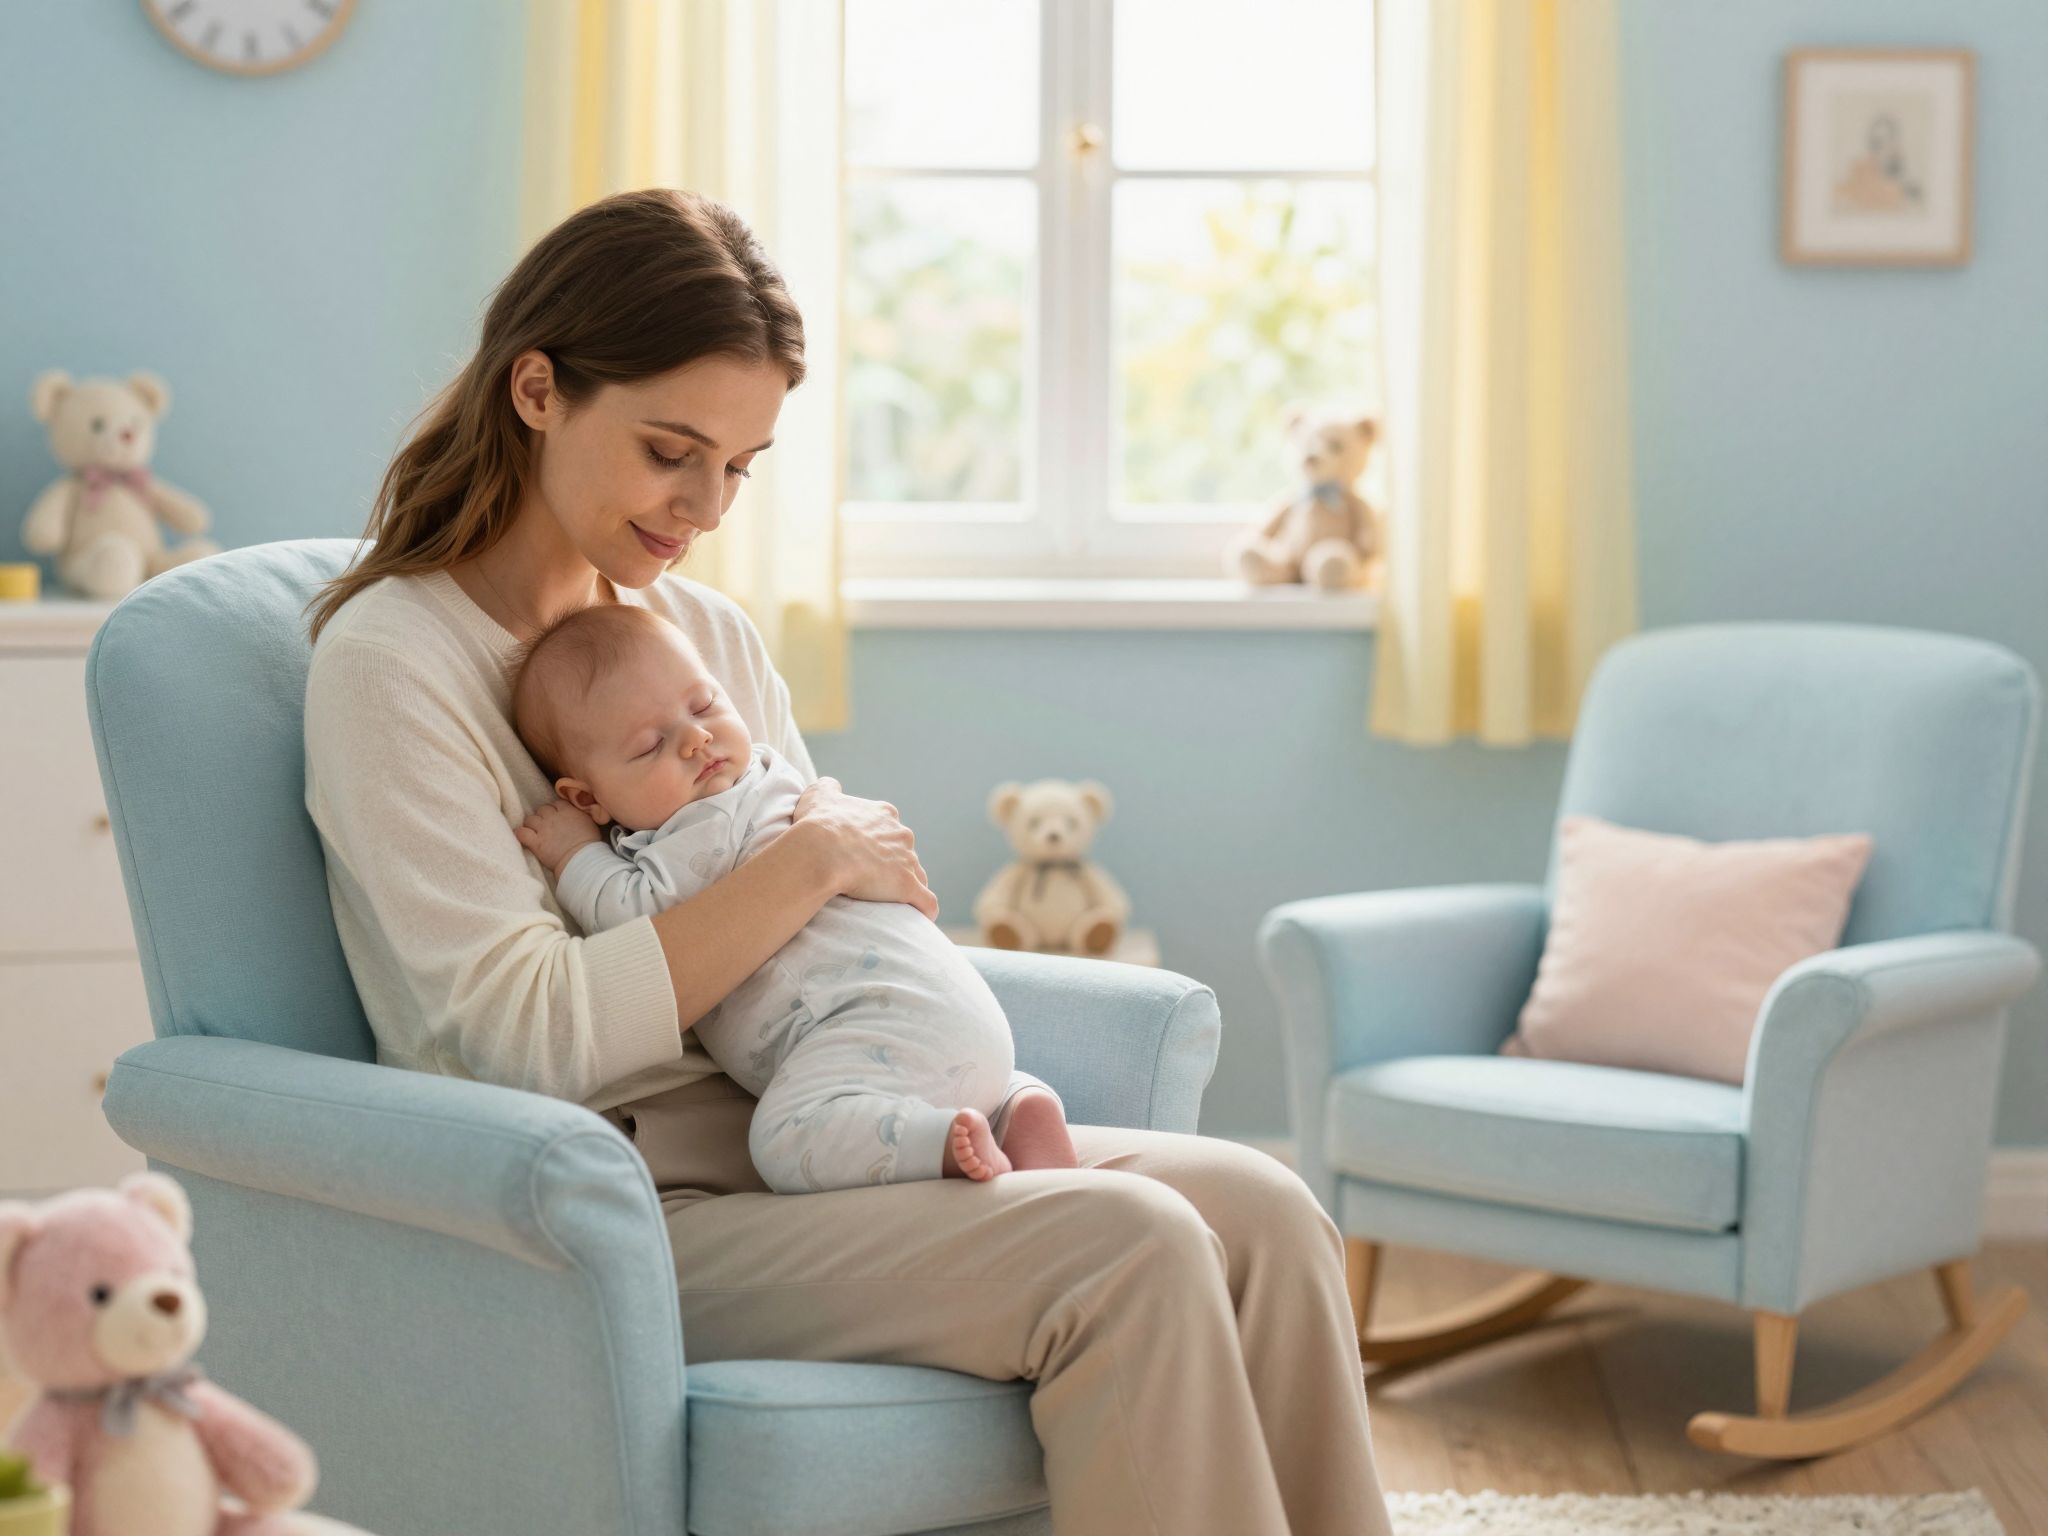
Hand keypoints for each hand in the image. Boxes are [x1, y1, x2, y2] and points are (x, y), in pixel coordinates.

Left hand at [515, 797, 604, 878]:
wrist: (582, 859)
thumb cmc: (590, 845)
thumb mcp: (590, 824)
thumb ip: (580, 816)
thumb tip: (576, 815)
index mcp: (568, 811)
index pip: (557, 803)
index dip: (556, 809)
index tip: (558, 816)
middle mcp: (553, 817)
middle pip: (542, 809)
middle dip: (543, 816)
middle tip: (547, 826)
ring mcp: (543, 829)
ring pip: (530, 819)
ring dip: (532, 825)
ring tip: (535, 832)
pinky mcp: (535, 842)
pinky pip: (521, 833)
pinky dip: (520, 834)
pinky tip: (522, 836)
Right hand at [792, 776, 938, 920]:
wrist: (821, 851)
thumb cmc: (817, 825)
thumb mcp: (818, 796)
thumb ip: (829, 788)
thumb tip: (832, 786)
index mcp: (884, 814)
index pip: (890, 829)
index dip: (879, 844)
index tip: (865, 856)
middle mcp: (901, 835)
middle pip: (905, 852)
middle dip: (895, 865)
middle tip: (874, 881)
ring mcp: (908, 861)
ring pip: (917, 875)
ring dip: (908, 887)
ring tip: (892, 902)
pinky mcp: (908, 887)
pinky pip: (927, 901)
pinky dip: (925, 910)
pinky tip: (920, 917)